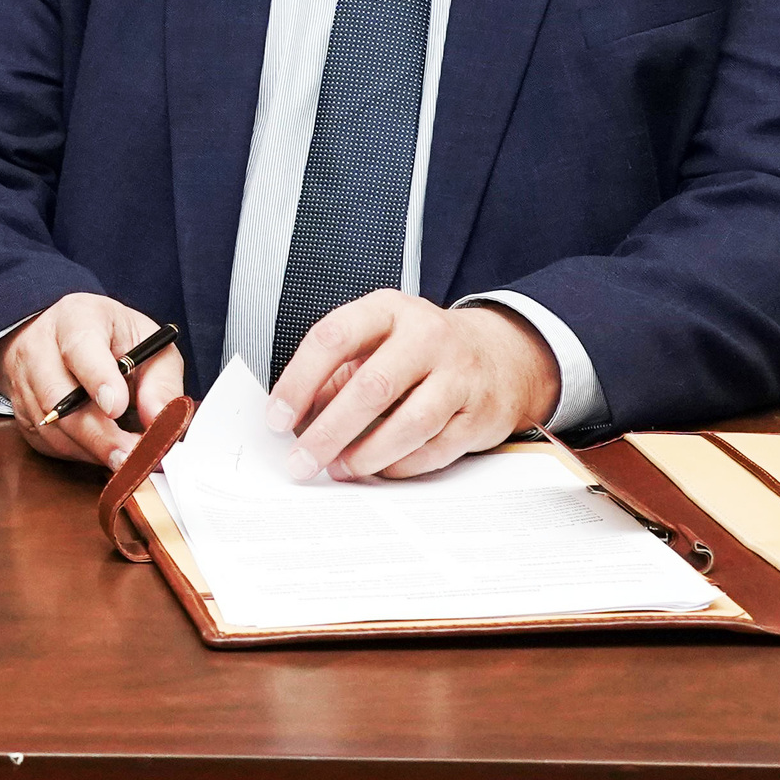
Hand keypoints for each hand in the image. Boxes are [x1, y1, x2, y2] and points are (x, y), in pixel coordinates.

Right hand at [0, 291, 187, 469]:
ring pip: (52, 427)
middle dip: (98, 434)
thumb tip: (161, 422)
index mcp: (76, 318)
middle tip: (131, 456)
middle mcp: (40, 347)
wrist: (66, 339)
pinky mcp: (21, 412)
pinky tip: (103, 450)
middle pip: (59, 397)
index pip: (80, 347)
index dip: (97, 378)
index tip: (118, 407)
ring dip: (92, 450)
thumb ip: (161, 382)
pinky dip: (79, 453)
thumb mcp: (150, 345)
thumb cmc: (114, 340)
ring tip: (128, 459)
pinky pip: (46, 442)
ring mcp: (24, 381)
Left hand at [270, 291, 559, 481]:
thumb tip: (294, 421)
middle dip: (329, 432)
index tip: (277, 419)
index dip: (300, 381)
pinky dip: (401, 465)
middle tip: (301, 461)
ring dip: (366, 454)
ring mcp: (460, 375)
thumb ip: (335, 374)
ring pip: (409, 423)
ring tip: (339, 469)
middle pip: (372, 387)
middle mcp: (427, 336)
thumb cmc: (421, 350)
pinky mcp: (481, 413)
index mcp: (388, 310)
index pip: (333, 337)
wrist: (502, 354)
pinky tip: (379, 469)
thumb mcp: (377, 341)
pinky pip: (436, 449)